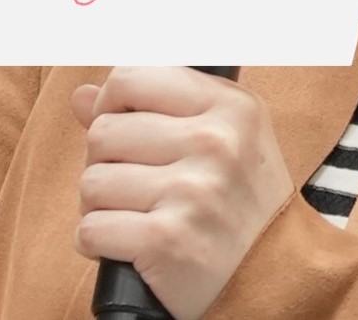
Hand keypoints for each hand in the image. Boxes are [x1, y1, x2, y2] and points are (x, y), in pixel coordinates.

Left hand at [69, 67, 294, 319]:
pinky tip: (126, 246)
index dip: (112, 105)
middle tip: (134, 187)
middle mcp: (215, 143)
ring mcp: (191, 191)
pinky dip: (97, 243)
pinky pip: (90, 229)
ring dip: (99, 207)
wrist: (275, 279)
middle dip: (104, 164)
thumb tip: (82, 96)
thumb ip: (151, 110)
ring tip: (133, 217)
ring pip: (91, 182)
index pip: (132, 77)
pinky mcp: (166, 239)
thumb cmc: (242, 207)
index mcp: (230, 107)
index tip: (123, 128)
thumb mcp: (220, 143)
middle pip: (103, 132)